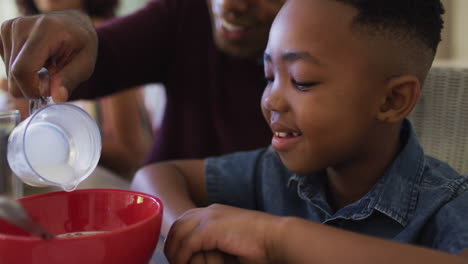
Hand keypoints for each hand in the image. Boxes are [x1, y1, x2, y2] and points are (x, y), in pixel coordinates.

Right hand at [0, 10, 96, 101]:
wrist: (73, 24)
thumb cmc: (81, 44)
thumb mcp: (86, 64)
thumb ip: (70, 80)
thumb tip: (57, 97)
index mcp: (45, 30)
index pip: (23, 70)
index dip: (33, 89)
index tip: (50, 91)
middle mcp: (22, 26)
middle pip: (13, 74)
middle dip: (31, 87)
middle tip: (52, 80)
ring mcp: (9, 28)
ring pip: (8, 73)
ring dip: (28, 78)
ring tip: (46, 67)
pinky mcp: (2, 33)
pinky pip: (5, 66)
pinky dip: (20, 71)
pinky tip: (35, 62)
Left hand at [164, 204, 280, 263]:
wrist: (277, 237)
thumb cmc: (261, 244)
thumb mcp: (231, 240)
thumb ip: (215, 244)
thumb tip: (202, 256)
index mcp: (215, 212)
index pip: (185, 220)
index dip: (177, 238)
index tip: (177, 255)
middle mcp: (210, 211)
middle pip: (178, 225)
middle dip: (171, 244)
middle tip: (174, 262)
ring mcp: (210, 218)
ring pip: (178, 233)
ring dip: (175, 252)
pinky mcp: (211, 229)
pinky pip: (187, 244)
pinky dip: (183, 257)